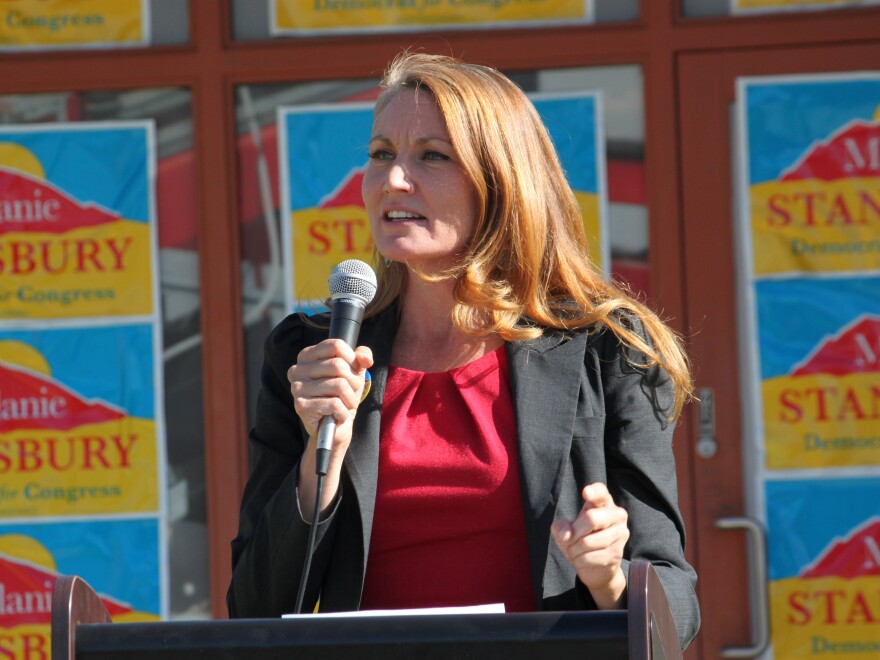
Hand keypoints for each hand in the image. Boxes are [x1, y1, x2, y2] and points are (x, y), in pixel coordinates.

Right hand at [288, 339, 372, 516]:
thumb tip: (365, 358)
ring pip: (339, 385)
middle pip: (339, 365)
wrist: (335, 427)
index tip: (353, 372)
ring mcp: (297, 388)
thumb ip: (361, 357)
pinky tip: (338, 415)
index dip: (352, 359)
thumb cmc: (342, 395)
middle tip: (350, 394)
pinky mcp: (301, 406)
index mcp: (307, 356)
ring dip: (350, 399)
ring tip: (345, 405)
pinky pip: (335, 404)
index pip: (335, 345)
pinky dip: (344, 412)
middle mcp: (297, 370)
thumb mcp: (354, 372)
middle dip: (354, 382)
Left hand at [551, 483, 628, 608]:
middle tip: (569, 540)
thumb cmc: (579, 540)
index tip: (585, 493)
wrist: (595, 567)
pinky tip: (582, 559)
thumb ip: (560, 527)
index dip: (594, 492)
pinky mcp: (617, 553)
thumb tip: (565, 535)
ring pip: (588, 542)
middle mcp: (617, 515)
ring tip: (575, 551)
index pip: (601, 492)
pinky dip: (579, 561)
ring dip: (574, 550)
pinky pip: (590, 557)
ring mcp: (620, 534)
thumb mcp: (565, 530)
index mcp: (604, 503)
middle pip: (591, 518)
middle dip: (574, 533)